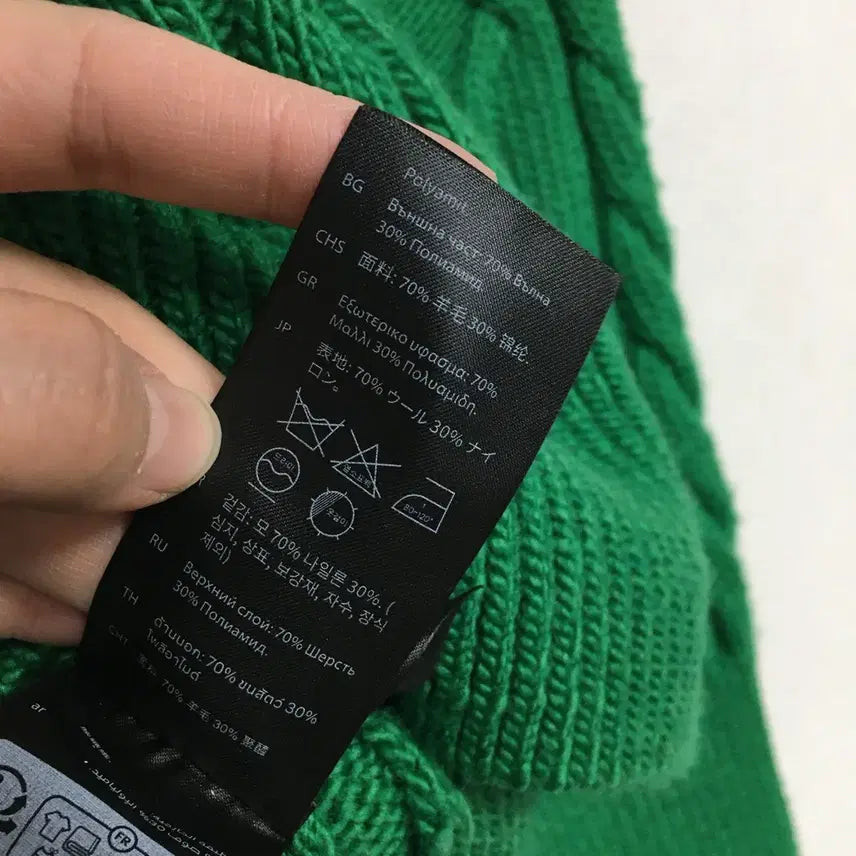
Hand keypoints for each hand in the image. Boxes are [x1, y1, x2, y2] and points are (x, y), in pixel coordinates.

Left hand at [0, 1, 488, 644]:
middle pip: (102, 320)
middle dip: (208, 411)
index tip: (435, 192)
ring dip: (139, 527)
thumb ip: (22, 380)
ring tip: (235, 598)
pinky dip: (49, 580)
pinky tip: (119, 629)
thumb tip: (187, 445)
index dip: (274, 137)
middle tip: (329, 481)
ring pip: (61, 441)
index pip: (113, 97)